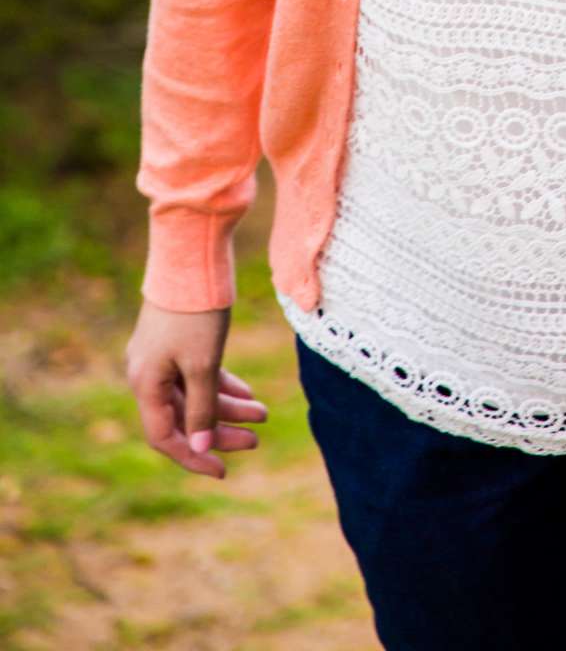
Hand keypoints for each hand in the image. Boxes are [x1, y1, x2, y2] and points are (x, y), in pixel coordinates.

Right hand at [125, 300, 268, 481]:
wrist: (193, 251)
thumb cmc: (196, 310)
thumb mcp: (203, 363)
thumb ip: (201, 407)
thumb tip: (200, 446)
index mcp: (145, 383)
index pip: (166, 436)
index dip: (194, 456)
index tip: (225, 470)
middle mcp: (147, 373)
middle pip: (183, 416)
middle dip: (220, 430)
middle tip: (257, 441)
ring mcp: (162, 355)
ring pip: (194, 394)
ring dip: (227, 406)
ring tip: (264, 415)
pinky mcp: (177, 338)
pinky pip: (197, 372)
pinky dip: (221, 384)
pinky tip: (248, 394)